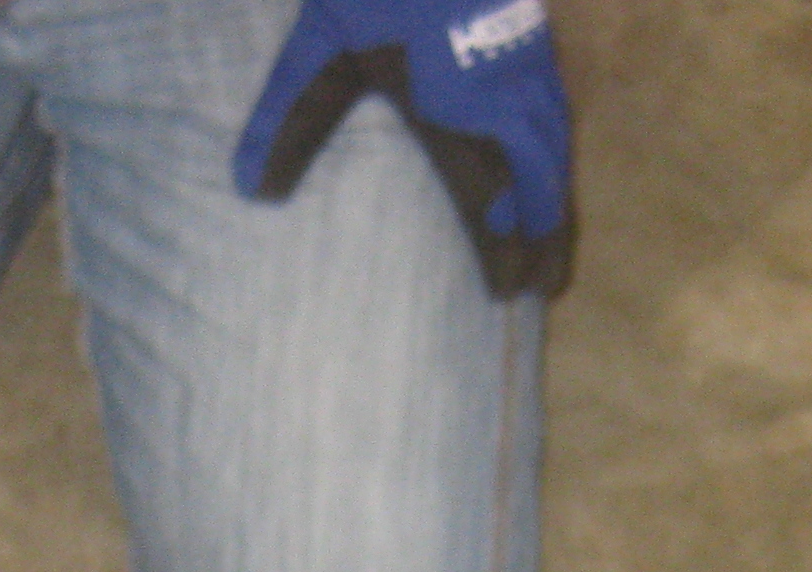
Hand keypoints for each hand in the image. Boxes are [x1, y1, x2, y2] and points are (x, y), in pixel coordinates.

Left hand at [234, 0, 574, 300]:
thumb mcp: (323, 47)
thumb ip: (292, 119)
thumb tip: (252, 190)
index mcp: (454, 110)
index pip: (488, 196)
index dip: (501, 247)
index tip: (505, 291)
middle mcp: (502, 97)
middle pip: (538, 182)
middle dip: (544, 237)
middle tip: (546, 288)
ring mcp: (526, 67)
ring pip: (556, 150)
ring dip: (558, 203)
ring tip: (558, 249)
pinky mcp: (536, 40)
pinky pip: (558, 116)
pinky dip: (559, 157)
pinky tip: (554, 173)